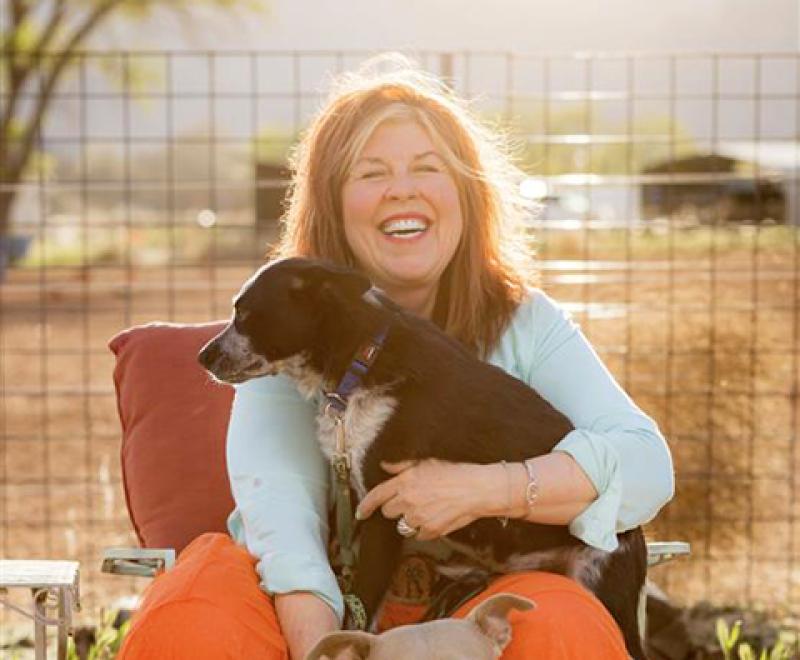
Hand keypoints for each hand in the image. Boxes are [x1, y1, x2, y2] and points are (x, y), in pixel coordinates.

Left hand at [355, 459, 491, 540]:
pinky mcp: (430, 531)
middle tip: (411, 501)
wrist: (477, 489)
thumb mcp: (426, 461)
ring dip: (410, 520)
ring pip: (403, 526)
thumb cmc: (455, 472)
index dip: (365, 506)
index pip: (376, 496)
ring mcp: (419, 518)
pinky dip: (424, 529)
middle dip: (396, 508)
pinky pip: (419, 535)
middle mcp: (409, 500)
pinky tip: (436, 517)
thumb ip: (401, 465)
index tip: (360, 513)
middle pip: (388, 512)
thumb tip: (384, 466)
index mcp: (405, 481)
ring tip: (427, 509)